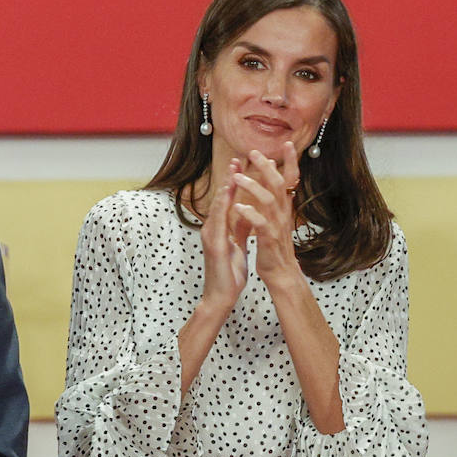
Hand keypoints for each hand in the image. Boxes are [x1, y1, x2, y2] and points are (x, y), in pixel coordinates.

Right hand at [198, 162, 249, 316]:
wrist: (221, 296)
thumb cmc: (229, 274)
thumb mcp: (237, 247)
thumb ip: (239, 230)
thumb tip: (244, 215)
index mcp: (220, 230)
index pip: (228, 202)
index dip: (234, 184)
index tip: (241, 167)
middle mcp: (212, 229)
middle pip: (221, 199)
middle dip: (229, 179)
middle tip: (237, 159)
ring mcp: (211, 235)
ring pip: (219, 206)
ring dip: (226, 187)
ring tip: (233, 170)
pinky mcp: (214, 244)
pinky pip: (219, 221)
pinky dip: (223, 205)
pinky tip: (228, 194)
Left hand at [230, 143, 301, 286]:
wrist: (280, 272)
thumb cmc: (275, 247)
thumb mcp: (278, 222)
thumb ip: (280, 206)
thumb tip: (288, 191)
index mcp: (282, 208)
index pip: (288, 180)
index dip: (289, 162)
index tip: (287, 144)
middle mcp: (282, 213)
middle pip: (279, 184)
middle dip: (267, 167)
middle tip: (254, 152)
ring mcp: (277, 225)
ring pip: (269, 200)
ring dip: (253, 187)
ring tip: (238, 177)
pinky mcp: (269, 239)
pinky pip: (260, 223)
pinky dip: (250, 213)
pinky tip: (239, 207)